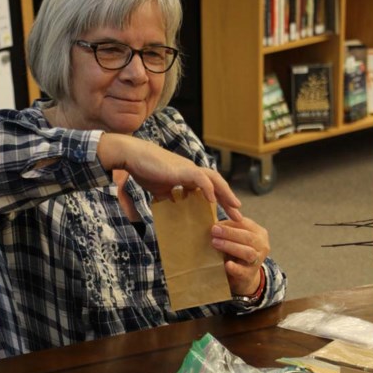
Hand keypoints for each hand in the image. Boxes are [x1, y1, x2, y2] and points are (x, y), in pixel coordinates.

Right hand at [98, 134, 242, 221]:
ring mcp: (188, 169)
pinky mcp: (182, 169)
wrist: (133, 156)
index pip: (210, 188)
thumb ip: (167, 197)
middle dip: (229, 200)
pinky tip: (213, 201)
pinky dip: (209, 189)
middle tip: (239, 216)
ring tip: (235, 208)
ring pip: (214, 180)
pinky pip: (201, 179)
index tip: (228, 214)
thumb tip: (170, 208)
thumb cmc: (143, 169)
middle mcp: (192, 171)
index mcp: (188, 176)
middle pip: (217, 184)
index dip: (220, 200)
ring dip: (226, 194)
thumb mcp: (159, 188)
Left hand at [211, 218, 270, 294]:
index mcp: (259, 233)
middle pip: (248, 237)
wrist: (243, 276)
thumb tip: (214, 223)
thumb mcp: (235, 238)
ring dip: (230, 247)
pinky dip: (235, 268)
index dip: (230, 223)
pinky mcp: (250, 275)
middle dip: (229, 233)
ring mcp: (258, 261)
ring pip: (248, 253)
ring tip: (215, 243)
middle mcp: (262, 246)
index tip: (215, 224)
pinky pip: (243, 271)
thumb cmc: (236, 252)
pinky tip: (227, 265)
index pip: (246, 224)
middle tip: (214, 231)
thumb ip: (228, 229)